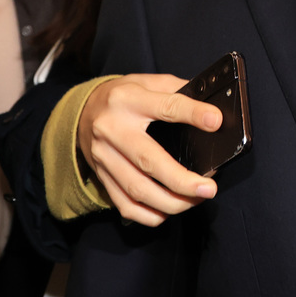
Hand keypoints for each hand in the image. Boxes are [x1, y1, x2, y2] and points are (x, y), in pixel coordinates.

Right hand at [76, 74, 223, 225]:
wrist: (80, 112)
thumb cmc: (122, 97)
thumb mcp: (146, 81)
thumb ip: (176, 90)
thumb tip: (210, 108)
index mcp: (128, 100)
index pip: (165, 107)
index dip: (192, 114)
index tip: (215, 122)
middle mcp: (113, 129)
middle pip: (149, 161)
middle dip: (182, 180)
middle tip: (208, 188)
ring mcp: (104, 157)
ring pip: (137, 189)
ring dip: (171, 202)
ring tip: (196, 199)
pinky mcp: (101, 177)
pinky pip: (125, 205)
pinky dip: (149, 214)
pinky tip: (169, 210)